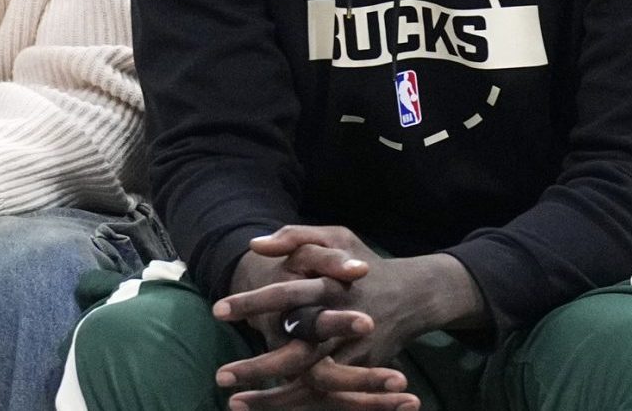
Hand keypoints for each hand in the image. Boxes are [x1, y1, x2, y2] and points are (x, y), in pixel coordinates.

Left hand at [213, 226, 482, 409]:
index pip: (288, 295)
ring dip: (274, 398)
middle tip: (221, 377)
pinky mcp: (362, 372)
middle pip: (298, 353)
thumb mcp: (334, 238)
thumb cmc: (363, 264)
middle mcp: (342, 325)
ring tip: (235, 403)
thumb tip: (255, 245)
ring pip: (312, 383)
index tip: (218, 311)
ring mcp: (354, 353)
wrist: (413, 295)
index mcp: (331, 288)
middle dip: (260, 367)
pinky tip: (265, 408)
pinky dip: (298, 405)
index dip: (253, 303)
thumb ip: (295, 237)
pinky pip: (328, 395)